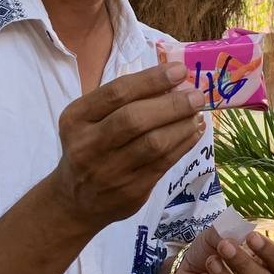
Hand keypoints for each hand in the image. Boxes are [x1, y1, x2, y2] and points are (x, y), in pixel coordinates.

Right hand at [49, 63, 206, 230]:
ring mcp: (109, 171)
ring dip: (181, 125)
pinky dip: (183, 144)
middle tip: (196, 95)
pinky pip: (163, 164)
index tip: (179, 71)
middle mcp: (88, 145)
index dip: (151, 80)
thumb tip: (173, 83)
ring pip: (153, 144)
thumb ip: (123, 102)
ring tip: (197, 113)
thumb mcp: (91, 120)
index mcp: (76, 118)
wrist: (76, 202)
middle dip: (171, 104)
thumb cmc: (90, 148)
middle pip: (134, 119)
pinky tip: (193, 132)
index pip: (117, 93)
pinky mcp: (130, 191)